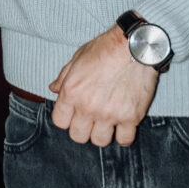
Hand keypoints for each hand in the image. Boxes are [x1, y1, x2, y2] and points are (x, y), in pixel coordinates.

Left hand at [49, 26, 158, 146]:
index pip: (59, 121)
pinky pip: (124, 140)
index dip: (66, 118)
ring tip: (107, 121)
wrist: (134, 46)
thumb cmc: (105, 48)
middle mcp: (88, 107)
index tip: (73, 113)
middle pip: (78, 136)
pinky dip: (123, 136)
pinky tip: (123, 125)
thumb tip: (54, 89)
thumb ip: (64, 76)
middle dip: (82, 129)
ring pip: (100, 141)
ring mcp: (110, 114)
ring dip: (102, 133)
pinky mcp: (131, 117)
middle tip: (90, 119)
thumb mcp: (78, 57)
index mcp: (72, 92)